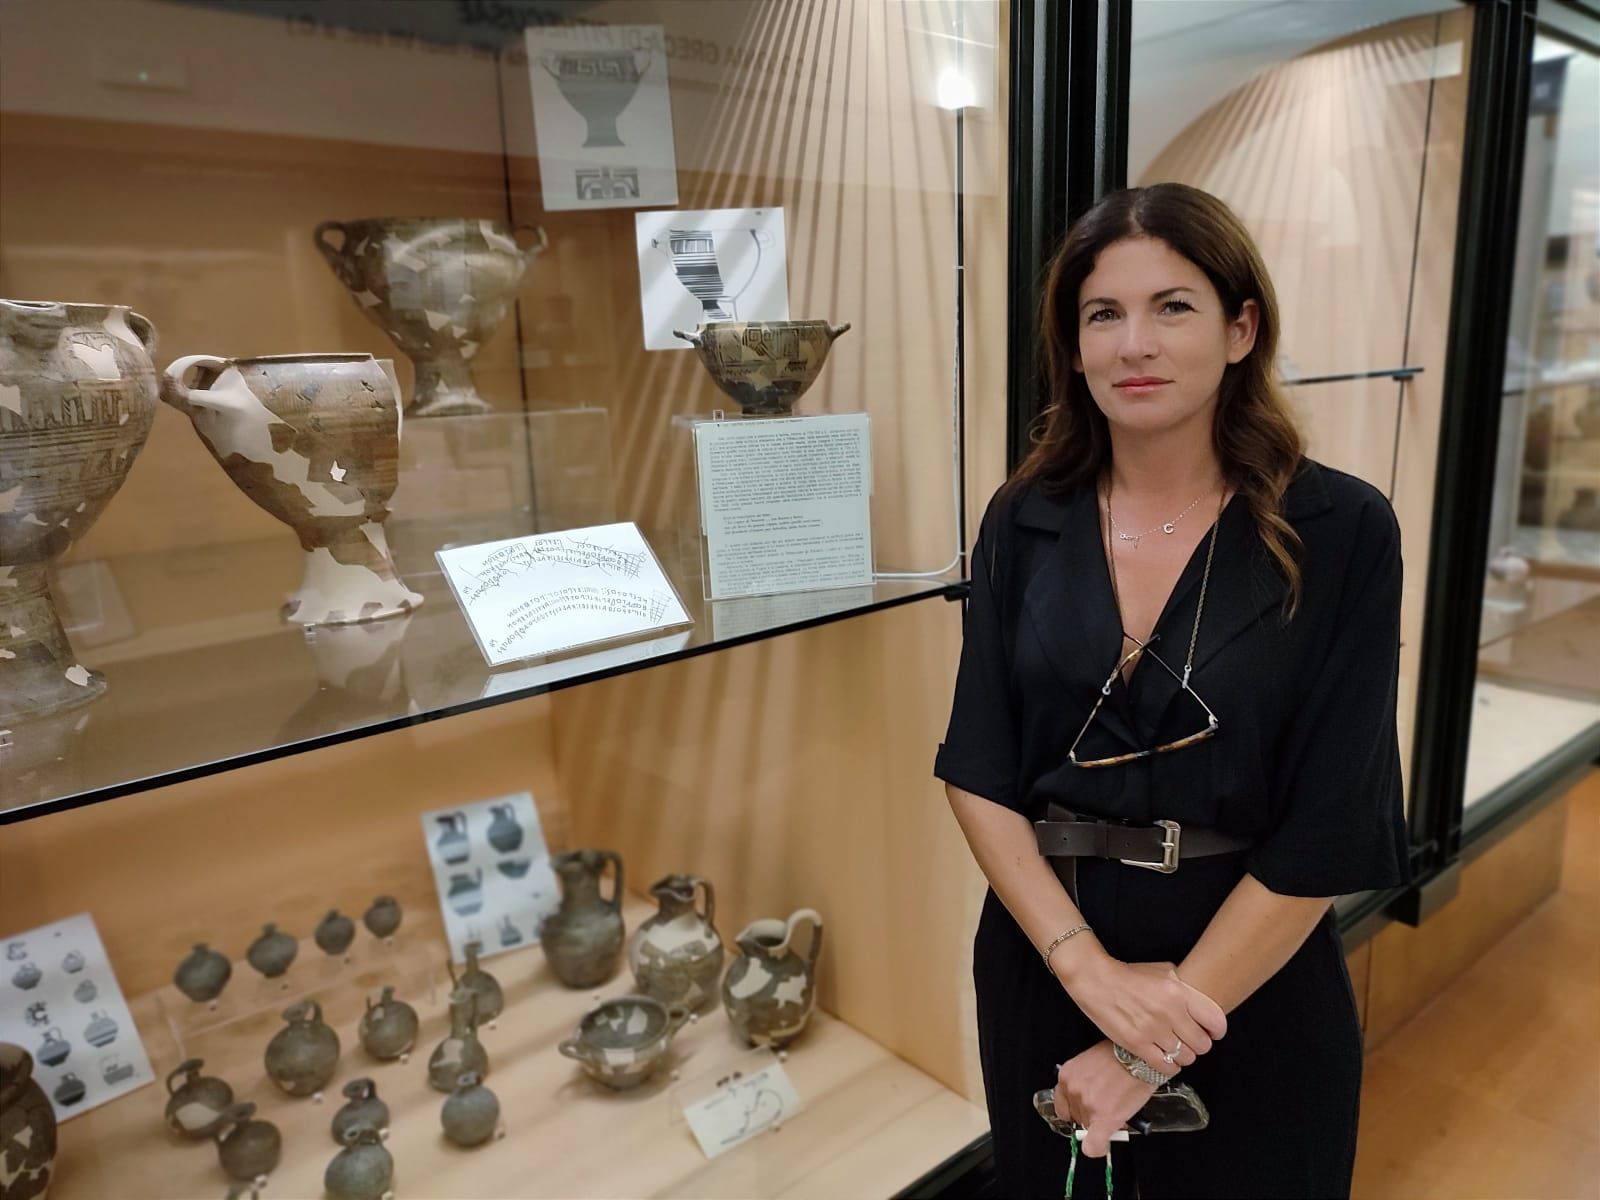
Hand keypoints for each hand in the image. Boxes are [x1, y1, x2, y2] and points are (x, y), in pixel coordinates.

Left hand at [1055, 1039, 1154, 1158]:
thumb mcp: (1092, 1062)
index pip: (1063, 1105)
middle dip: (1092, 1115)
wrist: (1140, 1055)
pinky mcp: (1104, 1118)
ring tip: (1116, 1108)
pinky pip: (1094, 1145)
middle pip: (1077, 1117)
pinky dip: (1098, 1147)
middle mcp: (1073, 1090)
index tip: (1085, 1112)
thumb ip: (1085, 1082)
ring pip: (1089, 1128)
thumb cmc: (1121, 1054)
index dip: (1076, 1110)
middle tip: (1108, 1105)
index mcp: (1067, 1075)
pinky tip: (1104, 1144)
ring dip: (1101, 1123)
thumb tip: (1090, 1101)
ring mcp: (1087, 1105)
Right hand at [1064, 957, 1225, 1070]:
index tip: (1212, 1033)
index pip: (1216, 1021)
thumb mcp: (1163, 971)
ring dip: (1182, 1056)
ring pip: (1186, 1057)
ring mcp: (1153, 1029)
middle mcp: (1169, 1012)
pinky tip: (1164, 1058)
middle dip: (1198, 1045)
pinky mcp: (1137, 1044)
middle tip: (1188, 1041)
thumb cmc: (1130, 975)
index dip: (1217, 1031)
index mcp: (1179, 992)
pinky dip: (1169, 1066)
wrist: (1095, 979)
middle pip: (1202, 1044)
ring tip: (1173, 1048)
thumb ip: (1185, 989)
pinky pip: (1166, 1067)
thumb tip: (1201, 1006)